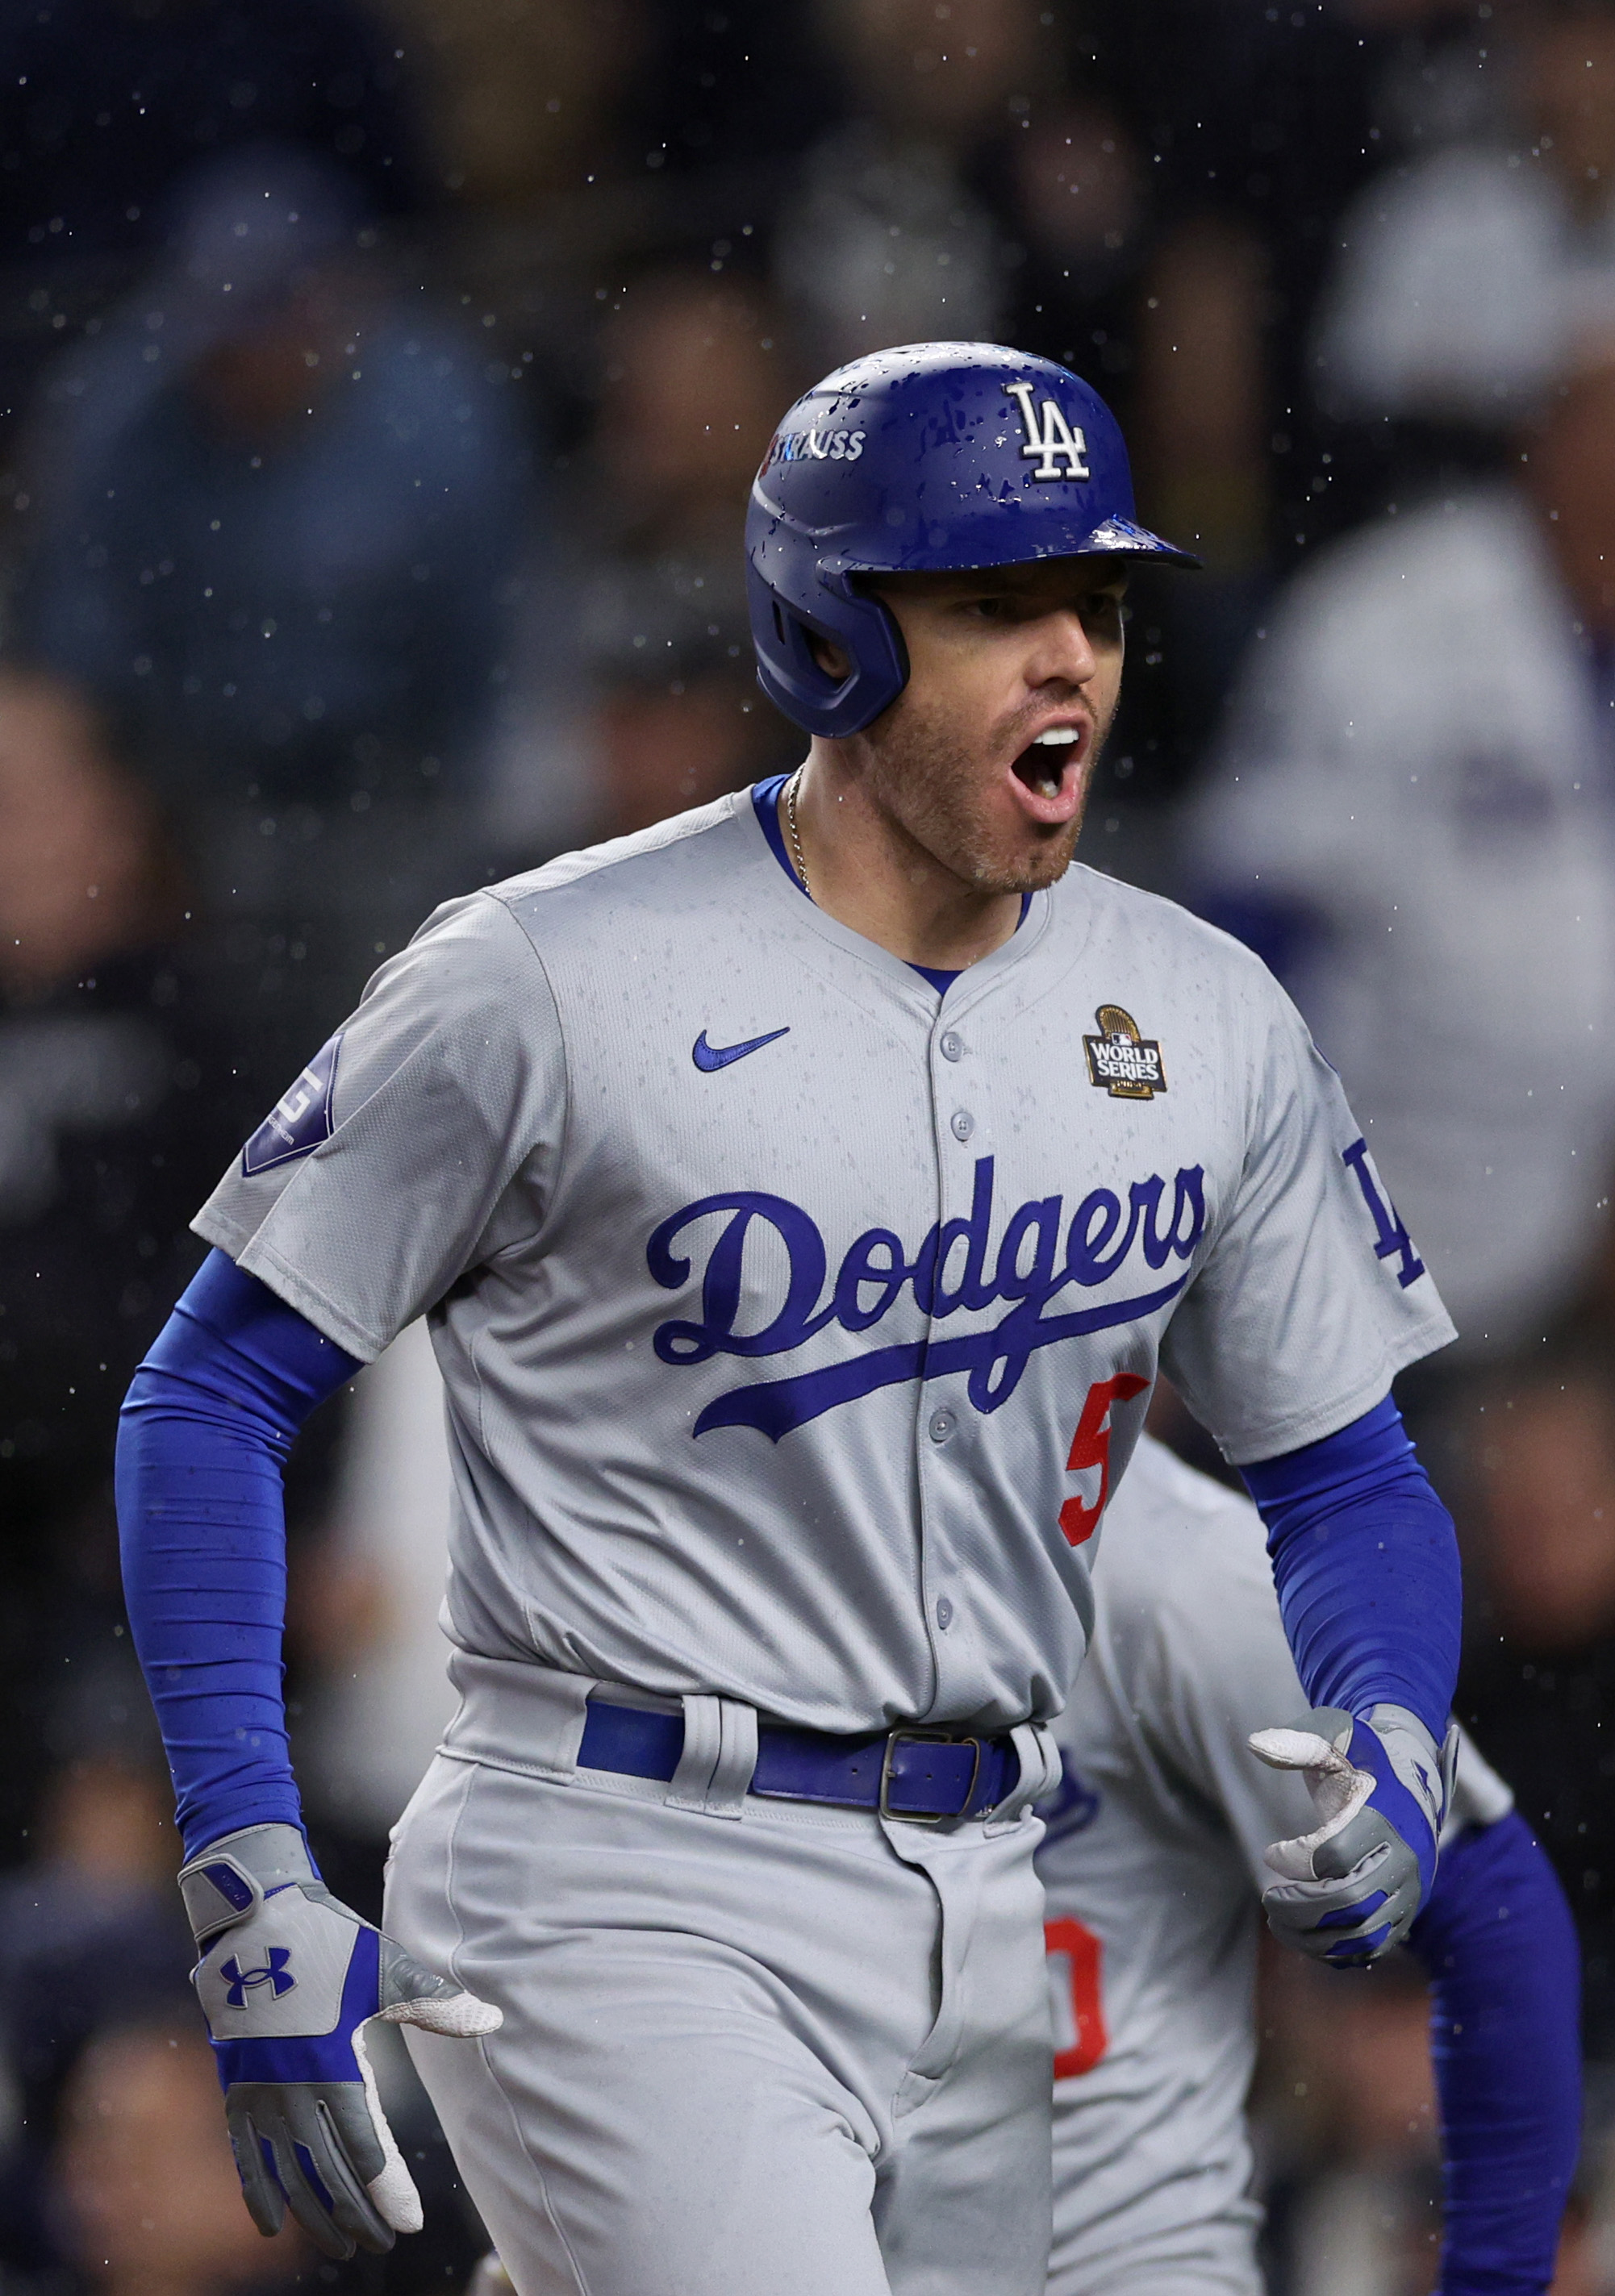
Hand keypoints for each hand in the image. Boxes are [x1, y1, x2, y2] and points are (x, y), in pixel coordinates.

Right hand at [179, 1823, 500, 2258]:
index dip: (386, 2191)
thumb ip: (437, 2003)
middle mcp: (292, 2089)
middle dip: (355, 2213)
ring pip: (288, 2173)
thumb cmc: (330, 1943)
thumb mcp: (386, 1970)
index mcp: (333, 2064)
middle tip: (380, 2244)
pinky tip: (272, 2226)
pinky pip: (245, 2154)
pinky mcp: (236, 2086)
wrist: (256, 1920)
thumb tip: (493, 2019)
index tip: (408, 2223)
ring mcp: (260, 2092)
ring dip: (313, 2213)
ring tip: (339, 2245)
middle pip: (327, 2172)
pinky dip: (258, 2192)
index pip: (364, 2149)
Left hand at [1248, 1704, 1454, 1965]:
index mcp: (1385, 1819)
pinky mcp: (1406, 1915)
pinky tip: (1302, 1938)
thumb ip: (1299, 1744)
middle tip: (1268, 1900)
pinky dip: (1336, 1953)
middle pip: (1349, 1901)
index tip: (1269, 1853)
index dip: (1295, 1858)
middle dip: (1300, 1907)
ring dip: (1313, 1937)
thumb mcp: (1336, 1742)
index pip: (1336, 1852)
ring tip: (1277, 1922)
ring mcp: (1408, 1892)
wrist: (1412, 1787)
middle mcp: (1404, 1861)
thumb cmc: (1362, 1764)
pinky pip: (1373, 1948)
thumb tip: (1255, 1743)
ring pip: (1362, 1933)